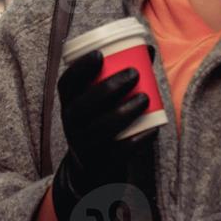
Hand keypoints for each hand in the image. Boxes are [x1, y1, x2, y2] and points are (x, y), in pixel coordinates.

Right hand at [50, 48, 153, 220]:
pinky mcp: (100, 164)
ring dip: (124, 111)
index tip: (100, 54)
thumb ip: (117, 76)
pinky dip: (137, 140)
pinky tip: (153, 128)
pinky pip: (119, 152)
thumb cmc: (100, 124)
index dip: (80, 68)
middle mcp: (71, 124)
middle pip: (85, 104)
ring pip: (101, 128)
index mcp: (68, 104)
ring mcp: (84, 145)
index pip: (66, 83)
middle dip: (109, 86)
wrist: (91, 171)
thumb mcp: (99, 104)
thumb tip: (147, 49)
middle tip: (134, 74)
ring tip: (145, 98)